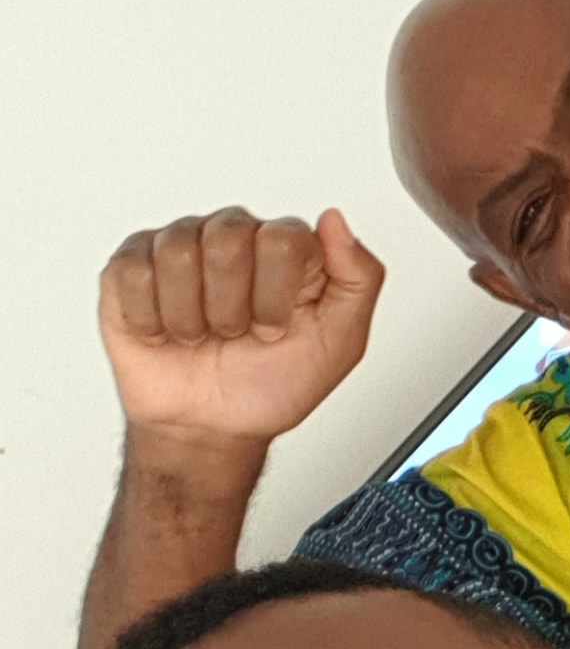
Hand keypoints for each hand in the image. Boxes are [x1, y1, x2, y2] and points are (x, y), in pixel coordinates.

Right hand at [99, 206, 383, 453]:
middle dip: (232, 310)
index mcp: (285, 249)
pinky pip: (134, 274)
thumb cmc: (271, 385)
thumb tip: (335, 220)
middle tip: (234, 335)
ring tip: (201, 337)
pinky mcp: (130, 266)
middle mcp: (232, 234)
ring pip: (178, 254)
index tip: (274, 330)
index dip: (275, 297)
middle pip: (226, 240)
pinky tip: (166, 334)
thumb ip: (359, 279)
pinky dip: (152, 321)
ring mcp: (179, 245)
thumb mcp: (339, 345)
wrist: (212, 427)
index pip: (282, 239)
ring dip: (192, 319)